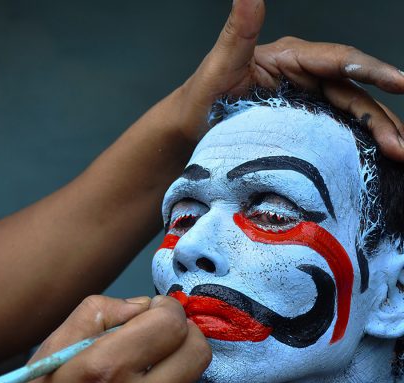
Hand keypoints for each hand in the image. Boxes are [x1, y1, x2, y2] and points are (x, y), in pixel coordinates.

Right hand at [0, 295, 210, 382]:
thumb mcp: (51, 348)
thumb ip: (99, 312)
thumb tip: (143, 305)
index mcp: (104, 371)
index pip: (172, 323)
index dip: (167, 309)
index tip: (155, 310)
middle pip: (197, 352)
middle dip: (182, 334)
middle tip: (159, 335)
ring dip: (168, 370)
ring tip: (133, 378)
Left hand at [175, 0, 403, 159]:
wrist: (190, 127)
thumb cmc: (200, 97)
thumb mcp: (218, 66)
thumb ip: (238, 32)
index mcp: (289, 57)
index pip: (336, 61)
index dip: (370, 70)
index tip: (400, 83)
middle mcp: (303, 77)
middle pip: (352, 93)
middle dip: (381, 117)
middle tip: (402, 145)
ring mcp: (304, 103)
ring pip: (349, 115)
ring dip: (376, 135)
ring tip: (399, 156)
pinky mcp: (301, 125)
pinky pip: (335, 132)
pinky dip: (356, 145)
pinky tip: (372, 161)